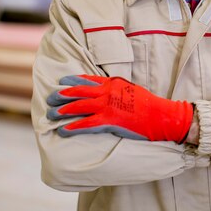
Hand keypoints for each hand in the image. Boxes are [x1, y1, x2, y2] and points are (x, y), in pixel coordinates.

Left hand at [47, 75, 192, 142]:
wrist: (161, 115)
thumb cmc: (149, 105)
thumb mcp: (131, 90)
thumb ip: (117, 90)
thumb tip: (108, 92)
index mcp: (112, 83)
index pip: (88, 79)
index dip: (72, 80)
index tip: (61, 81)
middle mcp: (107, 92)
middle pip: (78, 91)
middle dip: (61, 95)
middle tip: (49, 99)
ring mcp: (107, 106)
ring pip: (78, 107)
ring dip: (62, 111)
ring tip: (50, 115)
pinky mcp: (109, 121)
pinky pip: (86, 124)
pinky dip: (73, 127)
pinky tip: (63, 131)